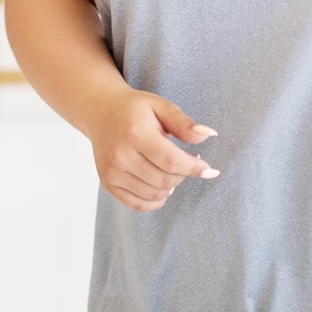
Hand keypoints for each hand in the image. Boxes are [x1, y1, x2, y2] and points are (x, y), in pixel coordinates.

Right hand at [82, 88, 219, 212]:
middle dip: (183, 175)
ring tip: (170, 169)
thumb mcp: (161, 107)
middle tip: (185, 161)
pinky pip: (138, 204)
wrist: (101, 111)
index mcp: (135, 133)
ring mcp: (111, 171)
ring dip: (170, 186)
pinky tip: (161, 186)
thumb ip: (184, 124)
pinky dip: (156, 200)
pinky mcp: (108, 182)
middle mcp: (120, 155)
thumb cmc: (135, 109)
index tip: (210, 170)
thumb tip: (209, 135)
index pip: (171, 161)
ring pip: (154, 194)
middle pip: (165, 180)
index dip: (194, 168)